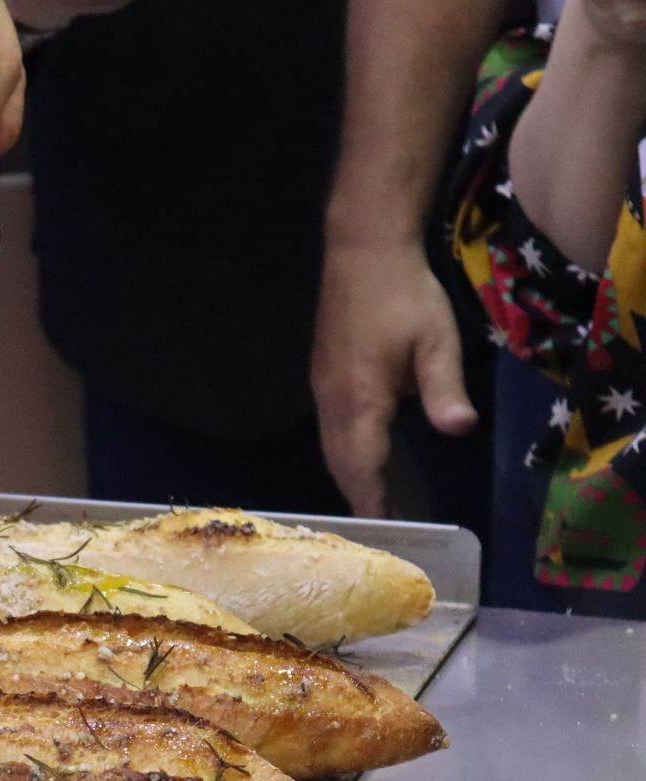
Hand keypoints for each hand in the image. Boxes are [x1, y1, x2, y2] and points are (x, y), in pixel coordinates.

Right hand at [311, 241, 477, 516]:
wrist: (362, 251)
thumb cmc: (404, 294)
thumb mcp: (437, 339)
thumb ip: (444, 388)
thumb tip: (458, 429)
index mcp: (359, 397)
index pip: (362, 463)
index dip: (373, 498)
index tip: (386, 529)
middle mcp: (332, 401)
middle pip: (339, 463)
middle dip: (360, 496)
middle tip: (385, 527)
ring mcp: (322, 390)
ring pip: (330, 449)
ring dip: (350, 478)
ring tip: (375, 503)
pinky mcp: (323, 379)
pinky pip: (330, 432)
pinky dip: (344, 456)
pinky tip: (362, 460)